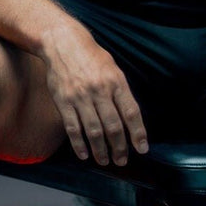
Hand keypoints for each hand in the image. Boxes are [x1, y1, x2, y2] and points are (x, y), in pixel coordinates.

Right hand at [44, 27, 147, 166]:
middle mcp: (99, 90)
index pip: (131, 112)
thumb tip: (130, 118)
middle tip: (122, 160)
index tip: (142, 148)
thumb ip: (121, 91)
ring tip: (105, 160)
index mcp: (115, 81)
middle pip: (113, 126)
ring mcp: (80, 97)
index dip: (138, 132)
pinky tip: (84, 154)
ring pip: (94, 131)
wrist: (63, 44)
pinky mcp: (64, 102)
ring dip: (101, 150)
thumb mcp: (113, 68)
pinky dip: (79, 144)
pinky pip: (73, 128)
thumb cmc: (92, 57)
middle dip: (119, 147)